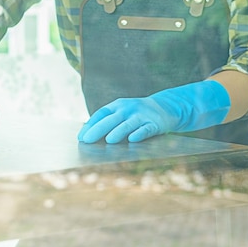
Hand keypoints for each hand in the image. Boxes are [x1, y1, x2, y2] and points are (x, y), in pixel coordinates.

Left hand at [78, 80, 230, 143]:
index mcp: (118, 106)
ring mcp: (141, 115)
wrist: (166, 107)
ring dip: (118, 132)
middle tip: (87, 141)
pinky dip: (139, 133)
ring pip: (127, 124)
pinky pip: (145, 129)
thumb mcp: (122, 112)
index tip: (81, 137)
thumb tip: (87, 136)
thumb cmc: (137, 114)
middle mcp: (128, 109)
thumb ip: (108, 122)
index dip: (91, 125)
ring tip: (109, 141)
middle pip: (111, 120)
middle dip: (98, 130)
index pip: (101, 114)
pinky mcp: (154, 123)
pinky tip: (132, 139)